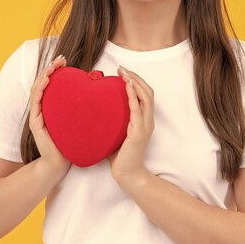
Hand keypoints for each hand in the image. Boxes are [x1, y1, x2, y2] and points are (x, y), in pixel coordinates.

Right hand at [29, 54, 71, 172]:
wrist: (61, 163)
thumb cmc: (72, 142)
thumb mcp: (78, 120)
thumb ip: (82, 106)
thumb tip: (98, 90)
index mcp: (51, 107)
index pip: (52, 84)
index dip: (56, 71)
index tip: (65, 61)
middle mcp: (42, 109)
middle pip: (42, 83)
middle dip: (50, 68)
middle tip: (60, 59)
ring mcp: (37, 115)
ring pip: (37, 90)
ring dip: (43, 76)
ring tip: (52, 67)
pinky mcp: (35, 123)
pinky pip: (35, 103)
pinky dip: (40, 90)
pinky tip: (46, 81)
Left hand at [107, 65, 153, 182]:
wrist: (128, 175)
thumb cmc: (120, 157)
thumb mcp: (116, 134)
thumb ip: (112, 122)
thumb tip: (96, 110)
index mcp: (143, 121)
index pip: (145, 95)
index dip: (136, 81)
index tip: (123, 73)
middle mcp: (147, 121)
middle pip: (148, 92)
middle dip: (135, 77)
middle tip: (122, 68)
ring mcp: (145, 127)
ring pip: (146, 97)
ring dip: (135, 82)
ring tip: (124, 73)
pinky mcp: (139, 133)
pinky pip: (137, 110)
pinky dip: (133, 96)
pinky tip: (126, 87)